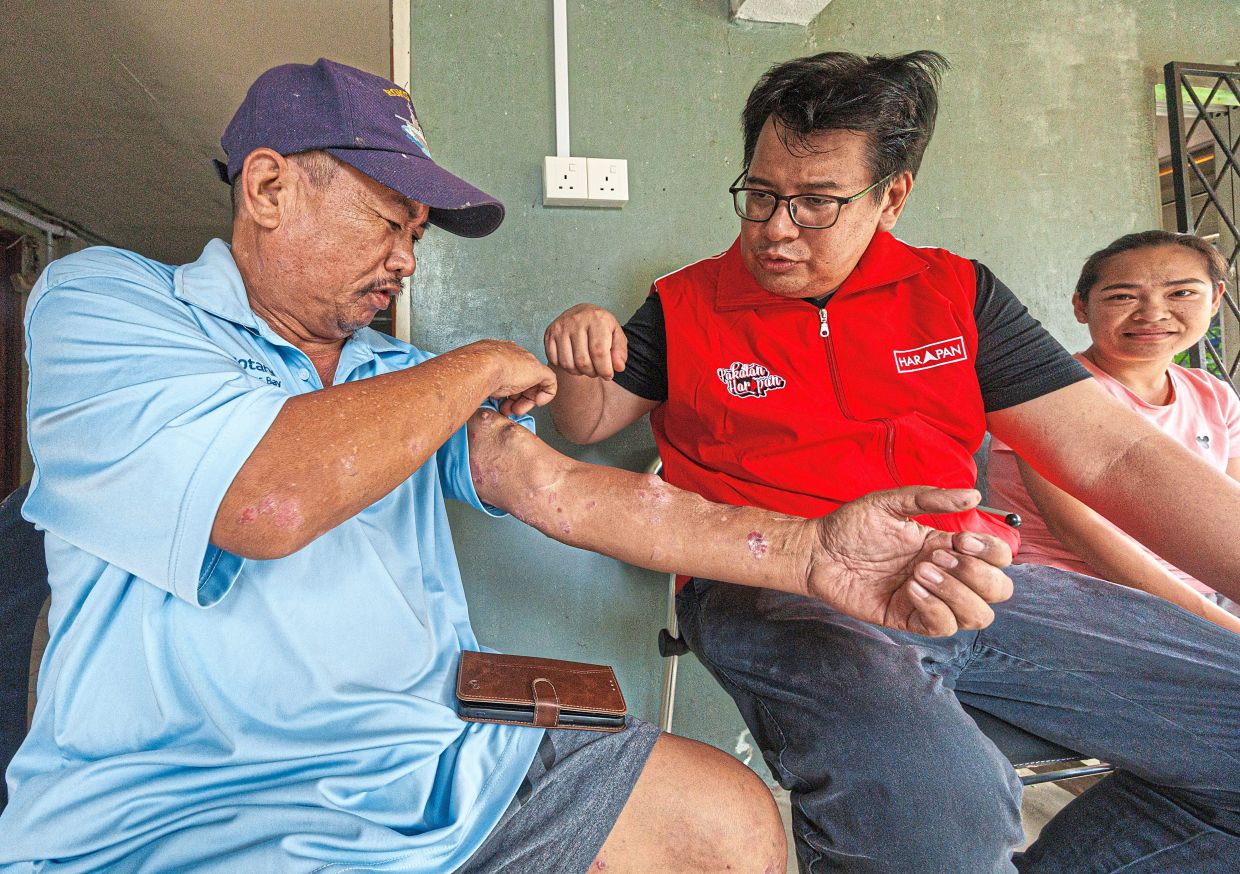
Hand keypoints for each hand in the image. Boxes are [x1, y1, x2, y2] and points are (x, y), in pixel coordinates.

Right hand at [459, 339, 557, 416]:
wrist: (480, 365)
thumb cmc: (473, 373)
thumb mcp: (476, 379)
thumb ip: (482, 384)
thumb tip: (477, 394)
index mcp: (497, 353)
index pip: (508, 374)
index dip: (506, 392)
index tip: (500, 404)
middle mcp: (513, 355)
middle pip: (521, 380)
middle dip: (515, 399)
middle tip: (509, 410)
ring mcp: (526, 361)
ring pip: (533, 384)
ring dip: (526, 402)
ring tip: (517, 411)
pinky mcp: (538, 369)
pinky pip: (550, 382)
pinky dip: (546, 395)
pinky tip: (536, 403)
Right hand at [544, 304, 626, 378]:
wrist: (582, 313)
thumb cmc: (601, 327)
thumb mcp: (616, 335)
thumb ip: (620, 351)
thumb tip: (618, 367)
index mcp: (597, 319)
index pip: (599, 352)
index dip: (604, 369)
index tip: (608, 375)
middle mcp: (577, 320)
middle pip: (582, 361)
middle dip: (592, 372)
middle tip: (597, 370)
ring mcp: (561, 327)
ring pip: (568, 363)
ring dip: (578, 372)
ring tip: (586, 366)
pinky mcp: (549, 333)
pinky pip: (554, 360)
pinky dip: (565, 367)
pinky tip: (573, 361)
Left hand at [806, 487, 1012, 636]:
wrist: (819, 551)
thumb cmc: (852, 526)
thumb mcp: (891, 503)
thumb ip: (931, 499)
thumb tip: (973, 496)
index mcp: (947, 546)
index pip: (998, 558)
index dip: (992, 552)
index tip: (961, 539)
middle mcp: (946, 575)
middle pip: (998, 590)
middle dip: (977, 574)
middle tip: (936, 558)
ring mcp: (931, 600)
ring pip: (978, 615)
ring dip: (956, 593)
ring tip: (918, 573)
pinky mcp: (910, 618)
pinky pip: (943, 627)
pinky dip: (934, 608)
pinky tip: (910, 589)